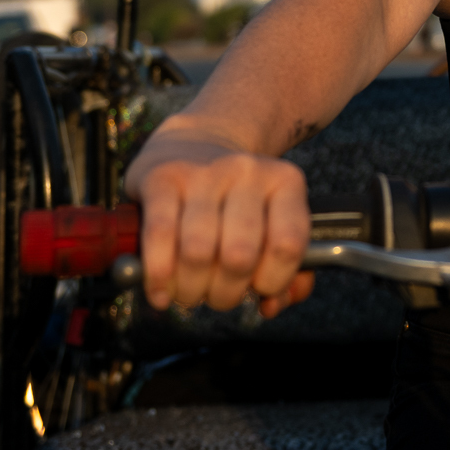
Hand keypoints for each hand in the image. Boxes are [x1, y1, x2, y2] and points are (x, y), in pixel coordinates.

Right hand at [124, 121, 315, 314]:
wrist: (191, 143)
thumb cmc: (236, 202)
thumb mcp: (273, 222)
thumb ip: (290, 270)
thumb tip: (273, 305)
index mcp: (284, 182)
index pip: (288, 245)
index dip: (272, 281)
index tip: (257, 289)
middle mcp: (247, 172)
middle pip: (239, 256)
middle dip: (225, 294)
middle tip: (216, 295)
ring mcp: (203, 172)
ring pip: (197, 252)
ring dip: (190, 290)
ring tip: (188, 292)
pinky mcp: (162, 178)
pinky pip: (160, 236)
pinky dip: (158, 276)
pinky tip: (159, 292)